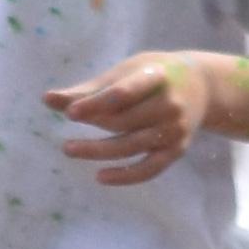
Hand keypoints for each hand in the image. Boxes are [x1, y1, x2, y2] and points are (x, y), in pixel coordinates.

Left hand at [48, 52, 211, 182]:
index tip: (69, 113)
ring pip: (131, 145)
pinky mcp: (176, 150)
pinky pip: (149, 168)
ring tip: (69, 150)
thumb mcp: (126, 72)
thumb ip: (89, 88)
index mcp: (156, 76)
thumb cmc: (152, 75)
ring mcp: (175, 129)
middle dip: (94, 126)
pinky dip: (126, 176)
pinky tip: (100, 177)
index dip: (96, 103)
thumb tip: (46, 99)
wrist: (202, 86)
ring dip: (98, 152)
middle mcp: (169, 104)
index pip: (124, 92)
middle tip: (65, 137)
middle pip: (124, 121)